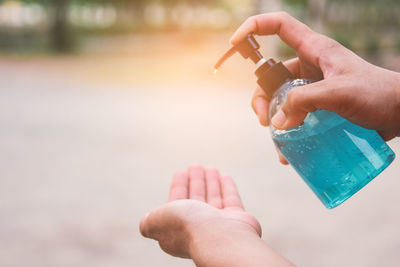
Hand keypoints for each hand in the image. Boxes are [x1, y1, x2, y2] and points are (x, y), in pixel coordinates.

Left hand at [140, 165, 292, 266]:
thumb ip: (149, 221)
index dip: (178, 187)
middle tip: (196, 165)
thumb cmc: (188, 227)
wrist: (220, 238)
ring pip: (213, 199)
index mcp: (178, 230)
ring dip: (210, 182)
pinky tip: (224, 176)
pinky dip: (227, 188)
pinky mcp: (238, 221)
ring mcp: (219, 226)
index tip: (180, 172)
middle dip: (195, 182)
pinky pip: (231, 200)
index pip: (177, 204)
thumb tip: (144, 224)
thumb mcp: (157, 220)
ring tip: (210, 167)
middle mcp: (198, 229)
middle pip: (196, 200)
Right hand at [231, 12, 399, 163]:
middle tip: (264, 121)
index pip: (278, 26)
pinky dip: (288, 134)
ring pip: (280, 101)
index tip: (235, 44)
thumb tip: (277, 122)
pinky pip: (294, 118)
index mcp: (314, 50)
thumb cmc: (378, 94)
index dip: (254, 28)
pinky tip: (289, 153)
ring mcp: (313, 88)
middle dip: (261, 98)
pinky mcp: (318, 107)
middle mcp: (309, 67)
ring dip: (274, 122)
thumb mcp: (340, 92)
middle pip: (270, 75)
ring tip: (279, 144)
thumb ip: (305, 101)